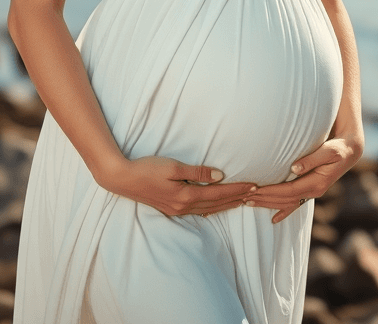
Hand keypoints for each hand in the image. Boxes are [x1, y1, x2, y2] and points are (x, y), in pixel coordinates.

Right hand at [100, 156, 256, 217]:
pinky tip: (214, 207)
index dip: (238, 189)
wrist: (122, 178)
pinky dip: (211, 208)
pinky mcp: (170, 208)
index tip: (254, 186)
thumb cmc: (147, 168)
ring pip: (208, 209)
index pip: (219, 194)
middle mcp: (184, 206)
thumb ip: (198, 172)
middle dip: (236, 199)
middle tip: (255, 195)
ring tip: (241, 201)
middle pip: (216, 204)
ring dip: (225, 205)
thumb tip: (220, 176)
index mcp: (186, 196)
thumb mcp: (174, 166)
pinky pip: (197, 211)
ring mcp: (176, 210)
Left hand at [246, 137, 361, 223]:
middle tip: (244, 198)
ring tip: (249, 203)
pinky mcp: (311, 189)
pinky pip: (295, 203)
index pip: (288, 191)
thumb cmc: (338, 148)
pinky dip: (283, 211)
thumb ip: (312, 158)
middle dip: (264, 199)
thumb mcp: (329, 151)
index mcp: (316, 183)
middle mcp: (314, 191)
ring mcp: (312, 192)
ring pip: (287, 203)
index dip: (270, 191)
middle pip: (284, 199)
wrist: (349, 151)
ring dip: (268, 204)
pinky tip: (274, 219)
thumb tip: (295, 168)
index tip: (253, 189)